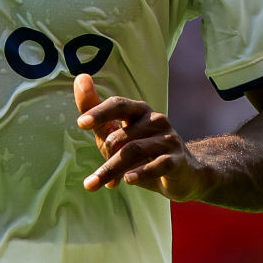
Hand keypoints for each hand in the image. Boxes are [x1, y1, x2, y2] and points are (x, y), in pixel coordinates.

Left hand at [73, 74, 214, 199]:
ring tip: (96, 184)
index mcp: (139, 111)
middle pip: (123, 134)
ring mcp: (168, 139)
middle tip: (96, 172)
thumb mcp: (115, 133)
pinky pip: (157, 164)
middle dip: (105, 152)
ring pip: (134, 151)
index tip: (81, 123)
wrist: (182, 175)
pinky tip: (127, 180)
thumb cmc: (142, 151)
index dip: (99, 112)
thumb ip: (96, 112)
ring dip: (112, 169)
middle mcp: (156, 120)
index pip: (118, 104)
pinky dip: (141, 172)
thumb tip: (80, 77)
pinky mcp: (177, 160)